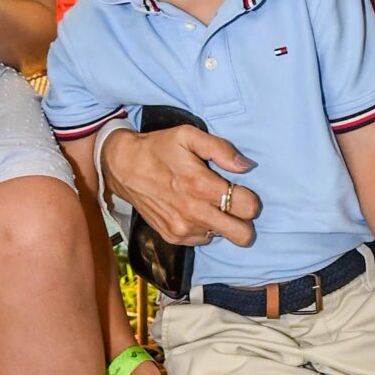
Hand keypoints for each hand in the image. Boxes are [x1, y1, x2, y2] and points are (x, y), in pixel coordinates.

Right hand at [100, 124, 260, 248]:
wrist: (123, 167)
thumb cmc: (159, 148)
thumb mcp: (188, 136)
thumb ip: (220, 149)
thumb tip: (246, 165)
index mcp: (200, 186)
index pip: (247, 207)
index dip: (251, 200)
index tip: (242, 191)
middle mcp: (193, 213)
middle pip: (242, 235)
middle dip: (245, 221)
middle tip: (234, 205)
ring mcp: (182, 229)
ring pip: (222, 236)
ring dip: (221, 222)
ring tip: (205, 202)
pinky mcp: (173, 237)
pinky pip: (203, 238)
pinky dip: (203, 226)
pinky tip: (191, 209)